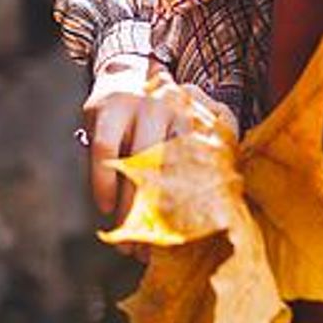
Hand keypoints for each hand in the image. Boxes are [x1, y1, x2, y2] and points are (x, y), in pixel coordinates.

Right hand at [80, 56, 237, 261]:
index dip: (193, 208)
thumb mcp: (190, 131)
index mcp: (199, 116)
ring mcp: (140, 104)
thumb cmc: (164, 119)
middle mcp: (173, 106)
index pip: (200, 168)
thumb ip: (204, 164)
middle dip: (158, 215)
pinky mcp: (109, 107)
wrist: (128, 73)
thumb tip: (218, 218)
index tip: (187, 241)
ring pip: (136, 164)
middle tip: (151, 250)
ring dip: (128, 208)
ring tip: (126, 239)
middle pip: (168, 170)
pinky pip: (105, 152)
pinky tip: (105, 207)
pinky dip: (104, 184)